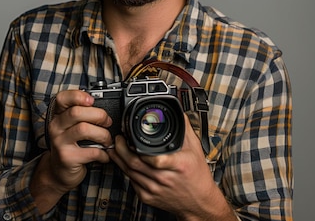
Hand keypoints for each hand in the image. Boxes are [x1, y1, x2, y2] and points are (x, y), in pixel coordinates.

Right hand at [31, 89, 112, 212]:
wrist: (58, 171)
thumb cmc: (71, 145)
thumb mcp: (72, 126)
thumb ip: (82, 114)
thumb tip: (105, 105)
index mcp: (58, 116)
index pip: (62, 98)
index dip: (78, 95)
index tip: (92, 100)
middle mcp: (56, 127)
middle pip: (76, 112)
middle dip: (99, 115)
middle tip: (108, 122)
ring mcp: (59, 143)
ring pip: (84, 129)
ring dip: (103, 134)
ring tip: (107, 140)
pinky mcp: (67, 158)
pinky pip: (91, 151)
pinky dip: (103, 153)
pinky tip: (104, 155)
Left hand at [109, 114, 235, 219]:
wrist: (198, 201)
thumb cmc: (198, 176)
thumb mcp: (195, 149)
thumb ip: (185, 130)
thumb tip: (179, 113)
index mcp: (177, 165)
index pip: (155, 159)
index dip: (139, 150)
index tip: (130, 139)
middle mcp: (164, 178)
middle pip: (135, 164)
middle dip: (121, 150)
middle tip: (118, 139)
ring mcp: (154, 189)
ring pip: (130, 173)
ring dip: (119, 159)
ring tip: (116, 148)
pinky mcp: (148, 197)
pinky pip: (132, 182)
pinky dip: (125, 171)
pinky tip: (123, 163)